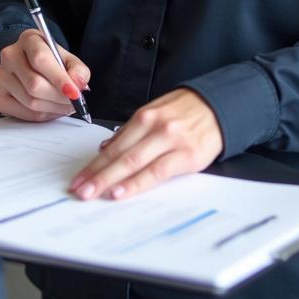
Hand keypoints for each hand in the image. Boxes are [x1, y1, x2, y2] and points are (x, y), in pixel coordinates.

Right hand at [0, 28, 90, 121]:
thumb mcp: (67, 59)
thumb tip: (78, 84)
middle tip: (73, 102)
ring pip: (30, 101)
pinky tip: (49, 108)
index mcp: (29, 39)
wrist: (28, 63)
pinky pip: (23, 113)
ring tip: (63, 105)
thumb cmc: (50, 61)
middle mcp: (10, 55)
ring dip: (53, 108)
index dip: (59, 79)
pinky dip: (41, 115)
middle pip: (34, 84)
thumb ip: (78, 70)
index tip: (74, 92)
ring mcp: (0, 75)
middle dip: (59, 98)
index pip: (41, 59)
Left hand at [69, 89, 221, 201]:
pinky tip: (121, 191)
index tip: (79, 176)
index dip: (94, 162)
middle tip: (78, 189)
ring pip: (133, 163)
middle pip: (119, 154)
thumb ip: (132, 131)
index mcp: (145, 115)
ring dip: (109, 180)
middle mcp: (155, 127)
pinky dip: (136, 183)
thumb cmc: (187, 111)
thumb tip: (106, 147)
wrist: (219, 105)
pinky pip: (156, 173)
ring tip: (92, 193)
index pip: (113, 144)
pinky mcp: (187, 156)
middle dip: (96, 174)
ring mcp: (170, 141)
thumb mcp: (157, 112)